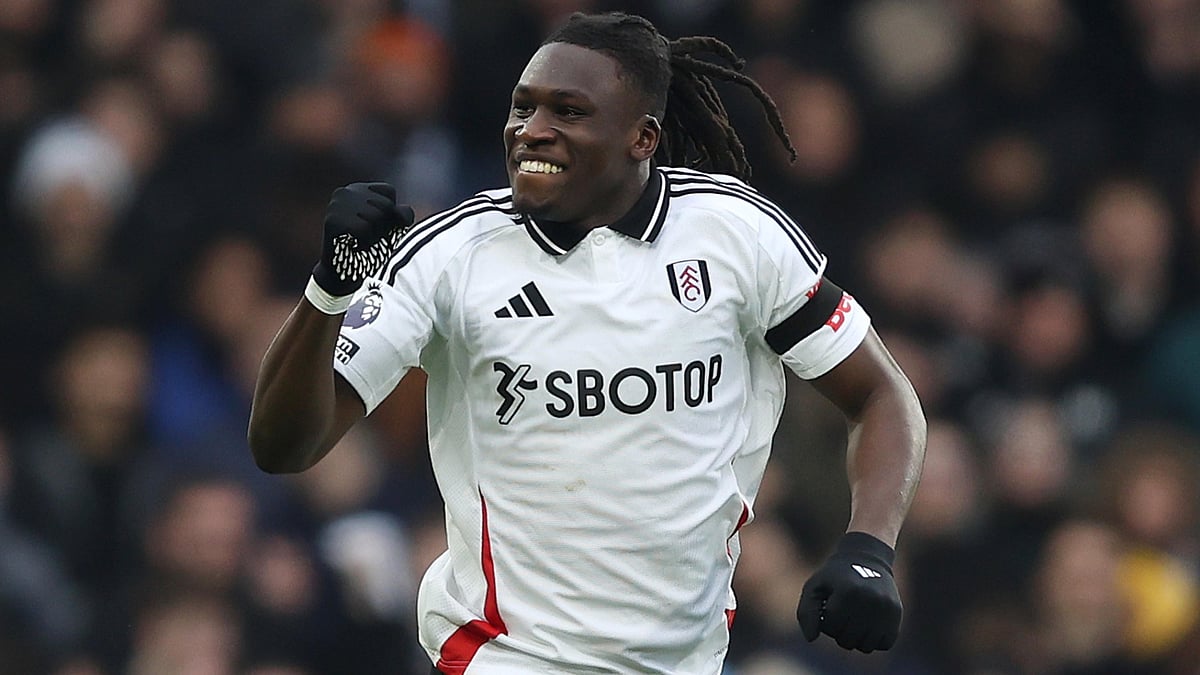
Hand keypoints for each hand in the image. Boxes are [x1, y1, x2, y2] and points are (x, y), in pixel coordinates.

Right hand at [312, 182, 414, 296]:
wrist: (344, 274)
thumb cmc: (370, 248)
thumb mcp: (392, 228)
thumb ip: (402, 215)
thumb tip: (400, 213)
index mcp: (357, 189)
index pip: (389, 192)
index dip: (390, 214)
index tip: (375, 226)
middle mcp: (344, 192)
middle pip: (384, 204)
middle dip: (383, 226)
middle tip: (366, 237)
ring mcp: (336, 205)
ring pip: (375, 216)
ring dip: (374, 235)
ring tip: (360, 241)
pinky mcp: (333, 221)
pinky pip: (364, 228)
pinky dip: (365, 242)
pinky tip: (354, 245)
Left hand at [797, 531, 901, 652]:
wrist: (867, 558)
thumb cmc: (835, 577)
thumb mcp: (814, 587)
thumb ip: (806, 613)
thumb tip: (811, 639)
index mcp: (847, 592)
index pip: (831, 627)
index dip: (825, 622)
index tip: (828, 608)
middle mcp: (869, 600)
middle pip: (848, 640)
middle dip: (840, 632)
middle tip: (841, 615)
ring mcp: (886, 608)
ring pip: (866, 646)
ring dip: (857, 638)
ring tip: (854, 621)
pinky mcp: (897, 613)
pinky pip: (884, 644)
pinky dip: (875, 639)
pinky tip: (869, 624)